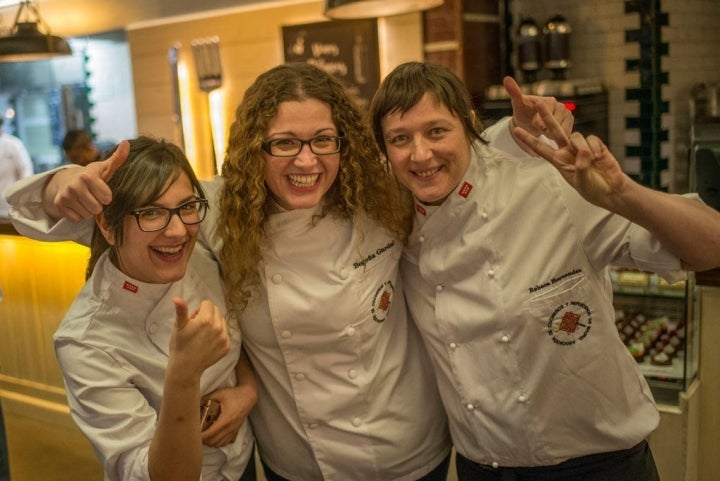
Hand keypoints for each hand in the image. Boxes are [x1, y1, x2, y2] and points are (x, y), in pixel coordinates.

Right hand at [43, 140, 129, 221]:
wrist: (66, 180)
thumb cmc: (92, 176)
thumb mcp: (105, 168)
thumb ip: (118, 158)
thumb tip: (126, 143)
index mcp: (88, 176)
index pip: (106, 198)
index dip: (106, 196)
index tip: (102, 190)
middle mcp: (74, 185)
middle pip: (96, 209)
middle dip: (97, 205)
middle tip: (93, 196)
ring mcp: (65, 195)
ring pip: (87, 215)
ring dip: (88, 210)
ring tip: (85, 200)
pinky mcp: (58, 204)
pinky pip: (76, 219)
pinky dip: (78, 215)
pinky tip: (77, 205)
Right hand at [171, 298, 230, 376]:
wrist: (185, 367)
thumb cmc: (180, 345)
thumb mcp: (178, 326)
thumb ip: (181, 310)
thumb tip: (177, 298)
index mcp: (206, 319)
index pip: (207, 303)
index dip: (198, 310)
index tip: (192, 320)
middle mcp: (218, 327)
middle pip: (216, 311)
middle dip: (207, 315)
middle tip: (197, 327)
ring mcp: (224, 337)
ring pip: (222, 321)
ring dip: (214, 324)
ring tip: (202, 336)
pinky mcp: (227, 346)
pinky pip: (225, 334)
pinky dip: (218, 336)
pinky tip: (208, 343)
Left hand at [200, 386, 254, 446]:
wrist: (249, 396)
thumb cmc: (234, 394)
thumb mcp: (219, 393)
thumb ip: (206, 398)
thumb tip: (194, 402)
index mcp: (226, 419)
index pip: (210, 434)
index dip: (200, 436)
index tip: (193, 434)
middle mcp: (230, 427)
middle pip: (213, 441)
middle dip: (203, 440)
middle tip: (196, 434)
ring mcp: (234, 430)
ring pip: (219, 443)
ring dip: (210, 442)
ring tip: (204, 435)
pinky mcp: (236, 431)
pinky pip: (225, 442)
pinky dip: (218, 442)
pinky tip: (213, 436)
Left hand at [505, 76, 573, 136]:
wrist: (530, 121)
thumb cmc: (524, 112)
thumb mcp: (518, 104)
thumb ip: (514, 92)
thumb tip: (506, 78)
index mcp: (549, 101)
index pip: (546, 115)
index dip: (539, 122)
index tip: (535, 124)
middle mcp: (561, 106)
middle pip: (555, 124)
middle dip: (545, 129)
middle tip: (540, 129)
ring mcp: (567, 115)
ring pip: (561, 131)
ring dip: (552, 134)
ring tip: (544, 131)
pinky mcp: (569, 124)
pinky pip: (566, 135)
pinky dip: (558, 138)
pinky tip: (552, 136)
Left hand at [512, 101, 630, 209]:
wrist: (611, 190)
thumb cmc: (593, 189)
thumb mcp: (581, 181)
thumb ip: (580, 166)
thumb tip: (582, 151)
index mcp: (559, 161)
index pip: (540, 148)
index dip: (529, 138)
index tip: (516, 129)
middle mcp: (567, 152)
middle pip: (554, 131)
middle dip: (547, 116)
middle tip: (538, 102)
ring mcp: (581, 147)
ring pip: (576, 136)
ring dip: (582, 147)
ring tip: (591, 161)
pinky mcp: (595, 145)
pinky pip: (592, 139)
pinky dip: (595, 148)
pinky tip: (599, 158)